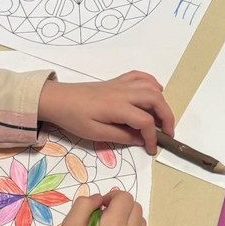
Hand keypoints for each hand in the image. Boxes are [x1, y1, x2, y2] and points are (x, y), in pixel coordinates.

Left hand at [39, 73, 173, 154]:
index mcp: (117, 107)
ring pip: (151, 87)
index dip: (152, 137)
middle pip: (156, 100)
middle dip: (167, 117)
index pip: (145, 121)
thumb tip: (142, 139)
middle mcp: (123, 93)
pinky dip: (152, 84)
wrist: (57, 99)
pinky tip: (154, 94)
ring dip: (162, 101)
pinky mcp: (117, 81)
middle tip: (167, 133)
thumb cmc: (73, 118)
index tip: (152, 149)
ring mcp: (121, 84)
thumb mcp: (95, 133)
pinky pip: (140, 77)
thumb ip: (121, 136)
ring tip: (161, 117)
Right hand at [43, 188, 145, 225]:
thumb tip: (100, 199)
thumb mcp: (69, 225)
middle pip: (136, 207)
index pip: (125, 198)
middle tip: (104, 216)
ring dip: (128, 218)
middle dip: (121, 206)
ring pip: (141, 221)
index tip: (100, 206)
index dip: (112, 196)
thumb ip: (85, 204)